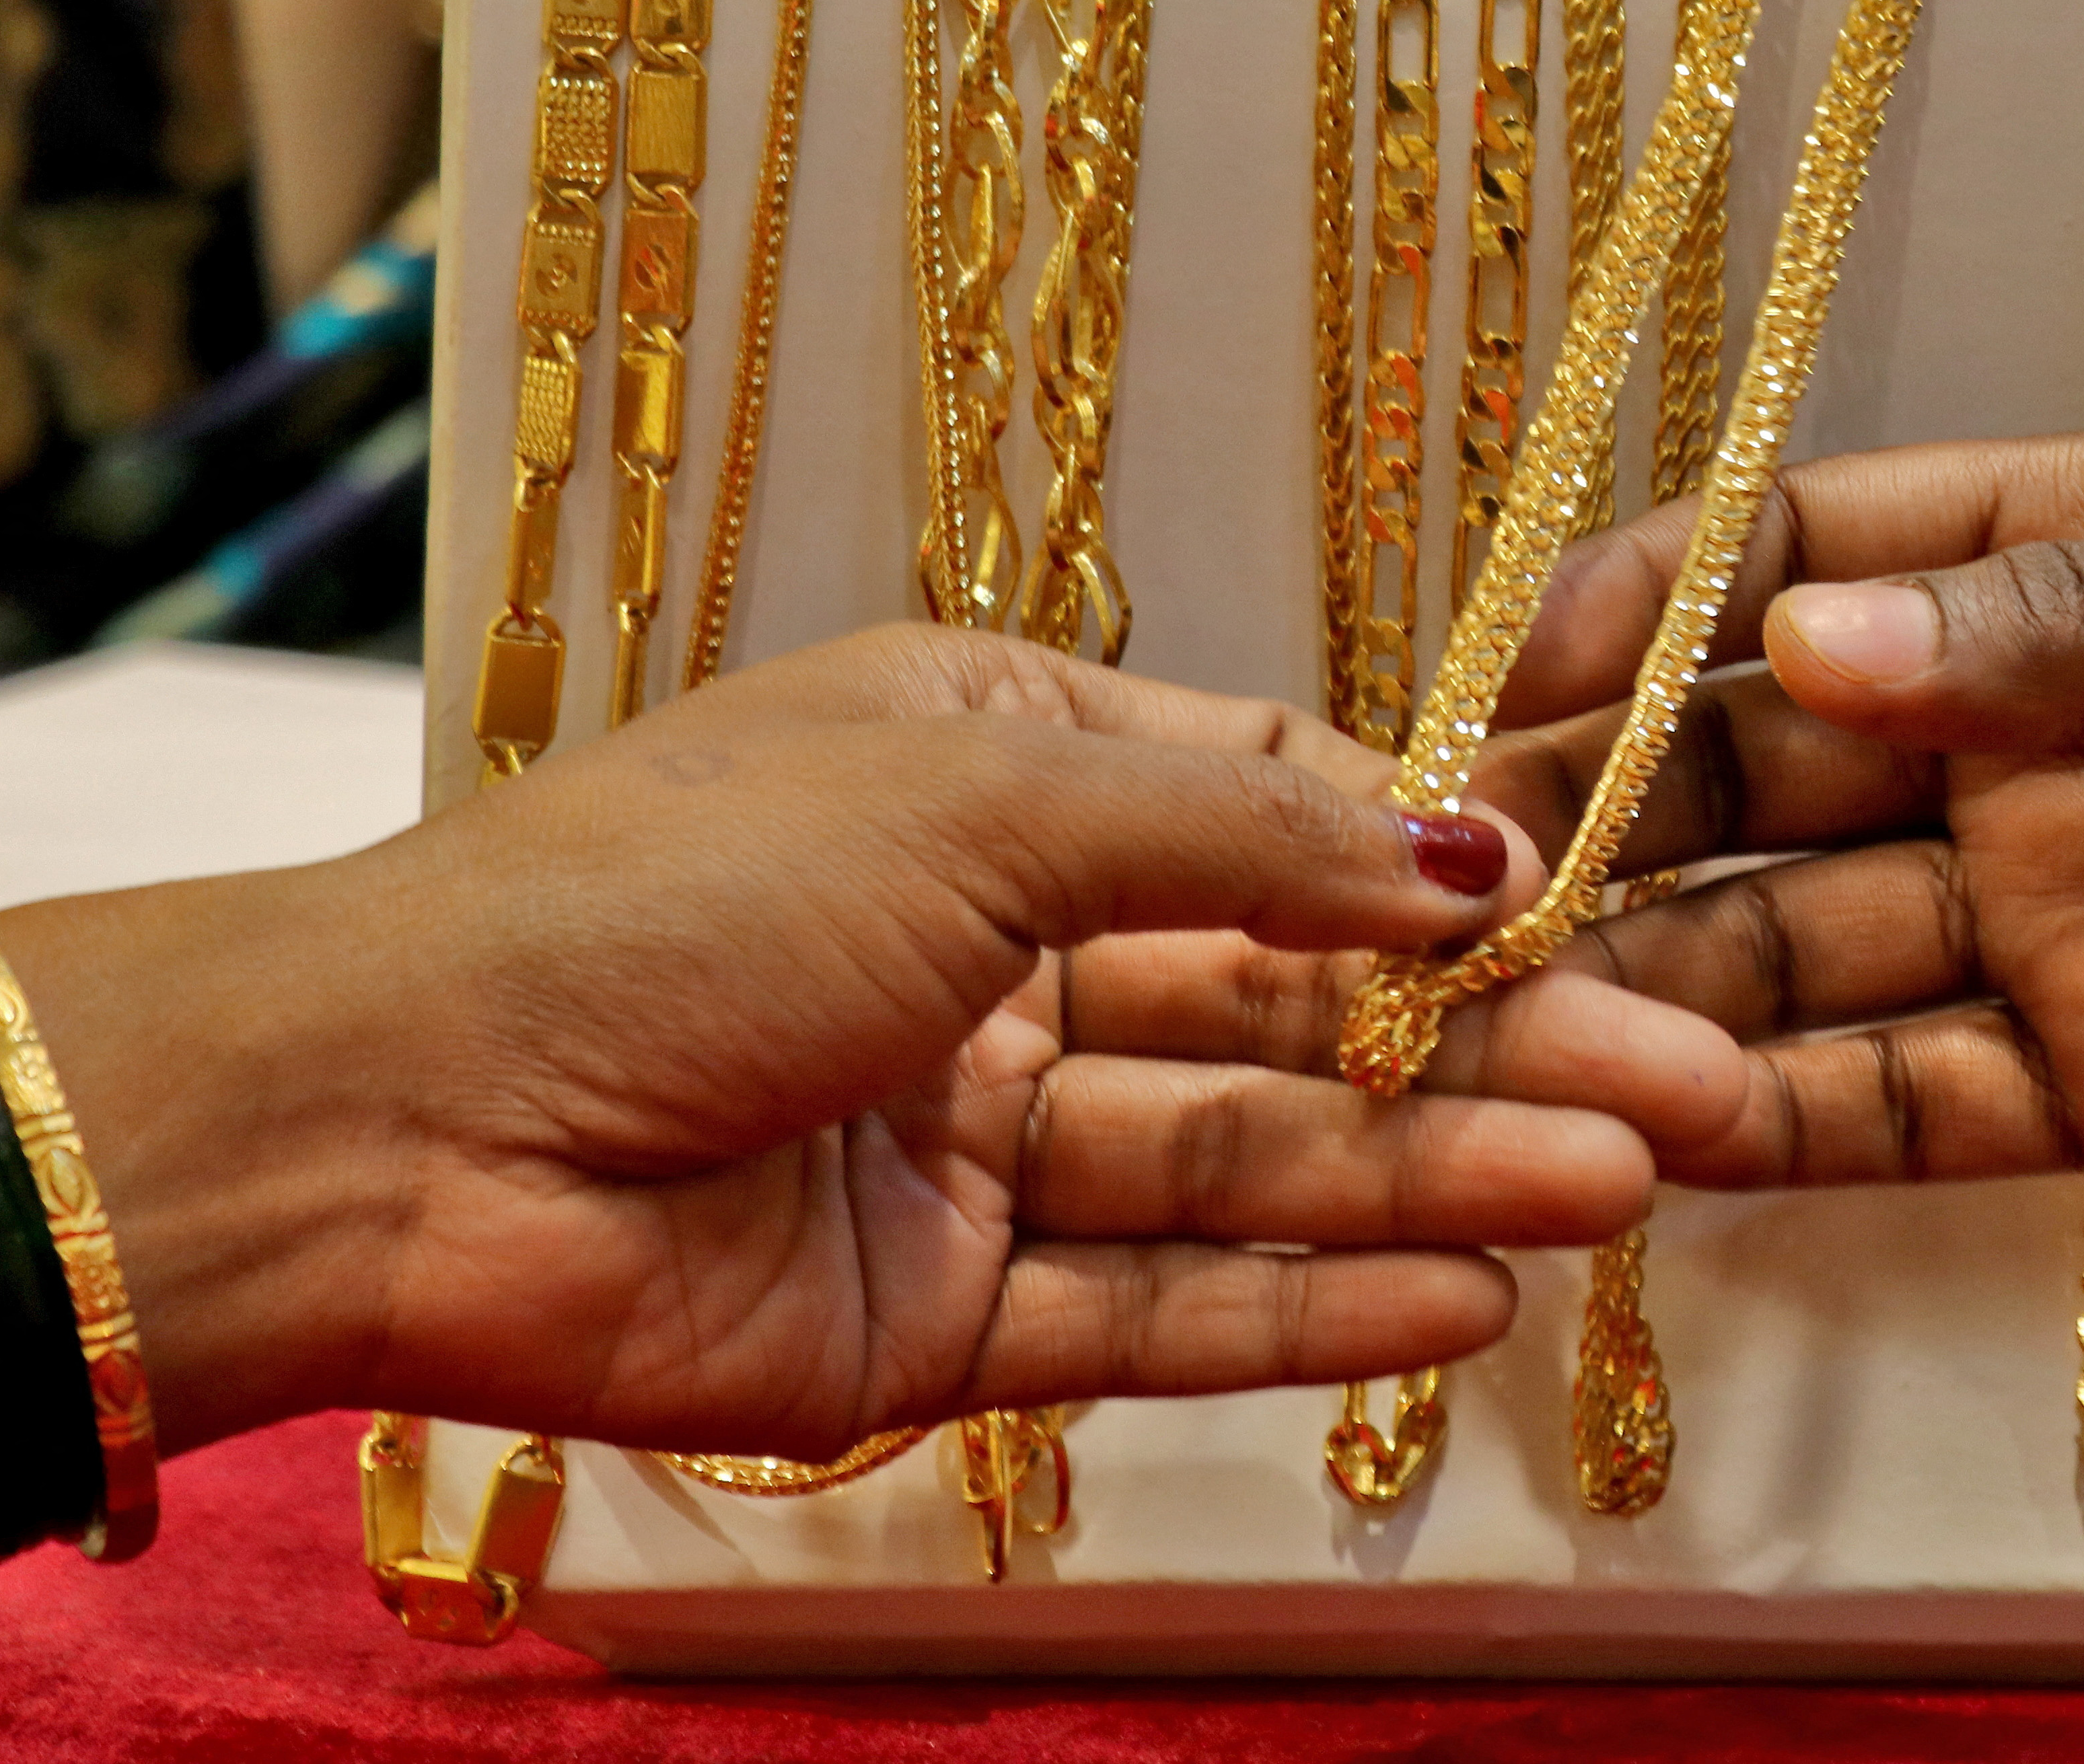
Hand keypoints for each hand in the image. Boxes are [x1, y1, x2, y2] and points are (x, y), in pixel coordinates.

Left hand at [0, 627, 1746, 1460]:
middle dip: (1488, 1049)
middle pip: (1293, 1009)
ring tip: (1625, 1182)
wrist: (396, 1124)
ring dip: (1437, 1175)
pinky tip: (1469, 1288)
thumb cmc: (663, 897)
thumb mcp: (982, 800)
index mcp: (993, 773)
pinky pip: (1162, 1308)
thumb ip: (1244, 837)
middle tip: (1687, 1087)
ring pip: (1251, 1164)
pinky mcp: (945, 1310)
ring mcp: (978, 1137)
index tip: (1598, 907)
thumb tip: (1472, 845)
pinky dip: (1313, 1305)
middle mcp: (999, 947)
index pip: (1273, 810)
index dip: (1437, 864)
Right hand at [1488, 426, 2083, 1520]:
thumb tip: (1804, 632)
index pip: (1816, 552)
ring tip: (1537, 1036)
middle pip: (1766, 764)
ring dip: (1669, 990)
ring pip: (1805, 946)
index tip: (1530, 672)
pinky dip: (1792, 1122)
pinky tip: (1674, 1135)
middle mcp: (2041, 732)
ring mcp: (2063, 911)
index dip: (1659, 604)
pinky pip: (1908, 1101)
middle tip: (1464, 888)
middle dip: (1616, 819)